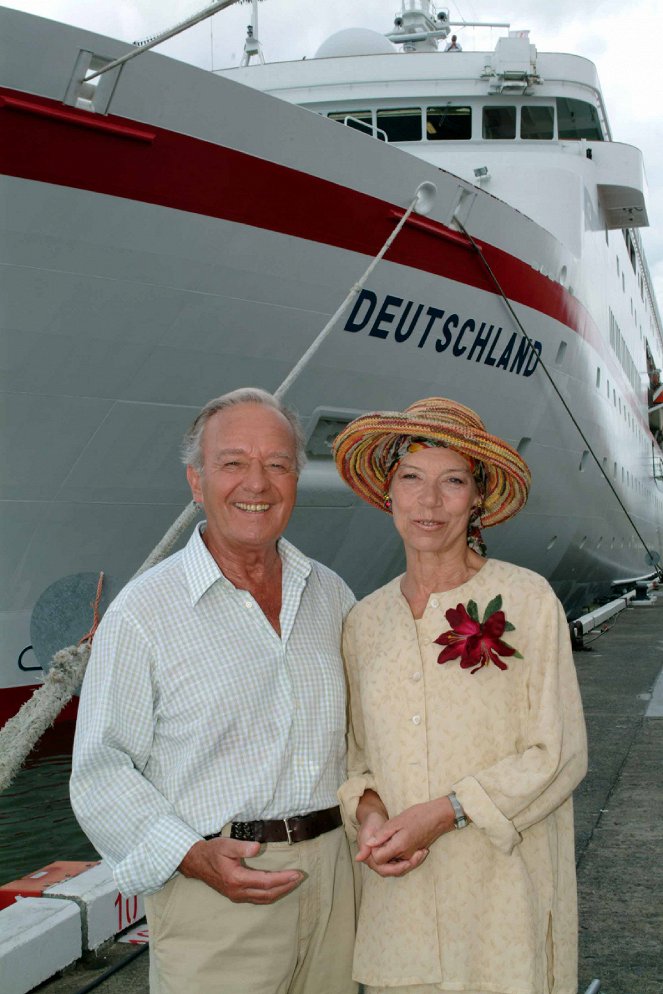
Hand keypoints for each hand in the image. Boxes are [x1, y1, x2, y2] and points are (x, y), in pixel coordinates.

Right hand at [178, 837, 302, 903]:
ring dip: (280, 892)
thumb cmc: (212, 852)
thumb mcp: (225, 844)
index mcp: (237, 879)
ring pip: (263, 899)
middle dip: (286, 887)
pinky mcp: (236, 896)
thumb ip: (241, 846)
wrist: (196, 863)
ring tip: (293, 883)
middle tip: (300, 878)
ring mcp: (237, 896)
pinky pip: (258, 899)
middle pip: (268, 894)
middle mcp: (238, 892)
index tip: (296, 873)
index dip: (283, 879)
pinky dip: (271, 894)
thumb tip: (257, 847)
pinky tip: (278, 888)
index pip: (266, 881)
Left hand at [364, 797, 454, 874]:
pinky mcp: (415, 855)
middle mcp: (405, 856)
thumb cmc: (417, 815)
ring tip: (391, 835)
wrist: (438, 817)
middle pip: (385, 863)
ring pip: (393, 861)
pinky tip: (398, 838)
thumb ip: (381, 834)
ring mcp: (411, 857)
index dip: (373, 850)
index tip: (376, 837)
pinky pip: (402, 859)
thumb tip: (368, 844)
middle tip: (383, 836)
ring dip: (389, 852)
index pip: (378, 859)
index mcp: (399, 847)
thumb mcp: (396, 821)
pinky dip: (397, 851)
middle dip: (381, 852)